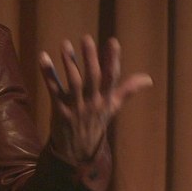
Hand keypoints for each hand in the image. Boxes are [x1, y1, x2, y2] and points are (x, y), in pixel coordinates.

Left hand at [39, 35, 151, 161]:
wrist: (79, 151)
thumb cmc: (96, 123)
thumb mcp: (113, 107)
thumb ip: (128, 90)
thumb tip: (148, 79)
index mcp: (106, 99)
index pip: (112, 77)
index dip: (112, 60)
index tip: (113, 42)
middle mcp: (92, 102)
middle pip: (93, 77)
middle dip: (90, 58)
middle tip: (86, 39)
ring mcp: (76, 106)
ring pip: (73, 82)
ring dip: (69, 63)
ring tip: (64, 44)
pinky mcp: (59, 110)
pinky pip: (53, 89)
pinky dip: (47, 73)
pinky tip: (43, 56)